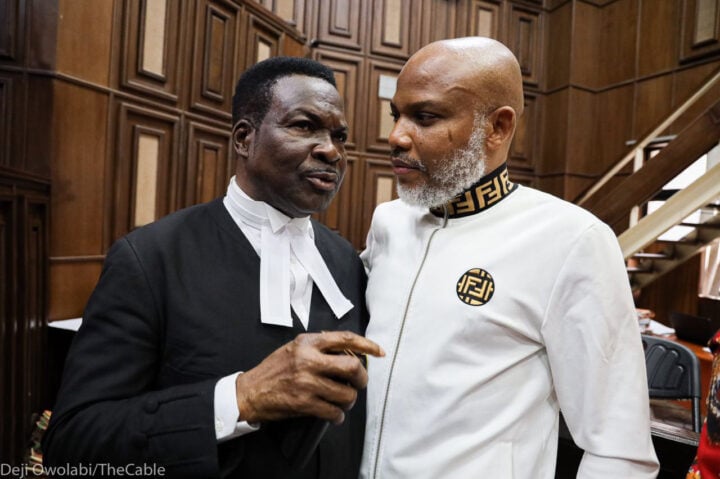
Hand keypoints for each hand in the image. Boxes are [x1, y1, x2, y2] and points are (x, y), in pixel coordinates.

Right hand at [235, 331, 384, 424]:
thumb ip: (318, 347)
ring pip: (345, 393)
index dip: (367, 345)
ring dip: (350, 400)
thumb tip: (348, 352)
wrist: (250, 392)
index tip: (378, 352)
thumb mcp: (294, 348)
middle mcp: (308, 360)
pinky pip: (333, 411)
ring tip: (344, 400)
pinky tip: (334, 413)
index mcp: (308, 343)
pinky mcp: (303, 403)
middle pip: (351, 367)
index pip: (345, 339)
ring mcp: (306, 382)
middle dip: (362, 378)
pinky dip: (338, 415)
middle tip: (359, 383)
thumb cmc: (273, 370)